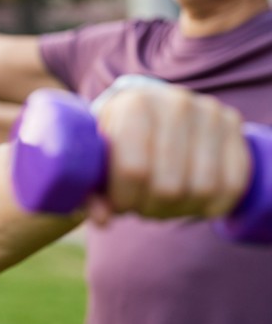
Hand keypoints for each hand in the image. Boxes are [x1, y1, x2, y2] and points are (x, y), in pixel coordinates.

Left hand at [92, 84, 248, 222]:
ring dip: (181, 210)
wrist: (149, 109)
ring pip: (202, 189)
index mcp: (134, 104)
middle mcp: (175, 103)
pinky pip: (233, 183)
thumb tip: (102, 220)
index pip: (134, 170)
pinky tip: (194, 203)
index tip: (119, 203)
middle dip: (151, 208)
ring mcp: (209, 112)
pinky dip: (213, 205)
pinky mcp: (233, 125)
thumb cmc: (115, 140)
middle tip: (141, 206)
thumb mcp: (95, 158)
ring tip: (163, 203)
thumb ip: (90, 190)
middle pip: (168, 186)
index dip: (125, 200)